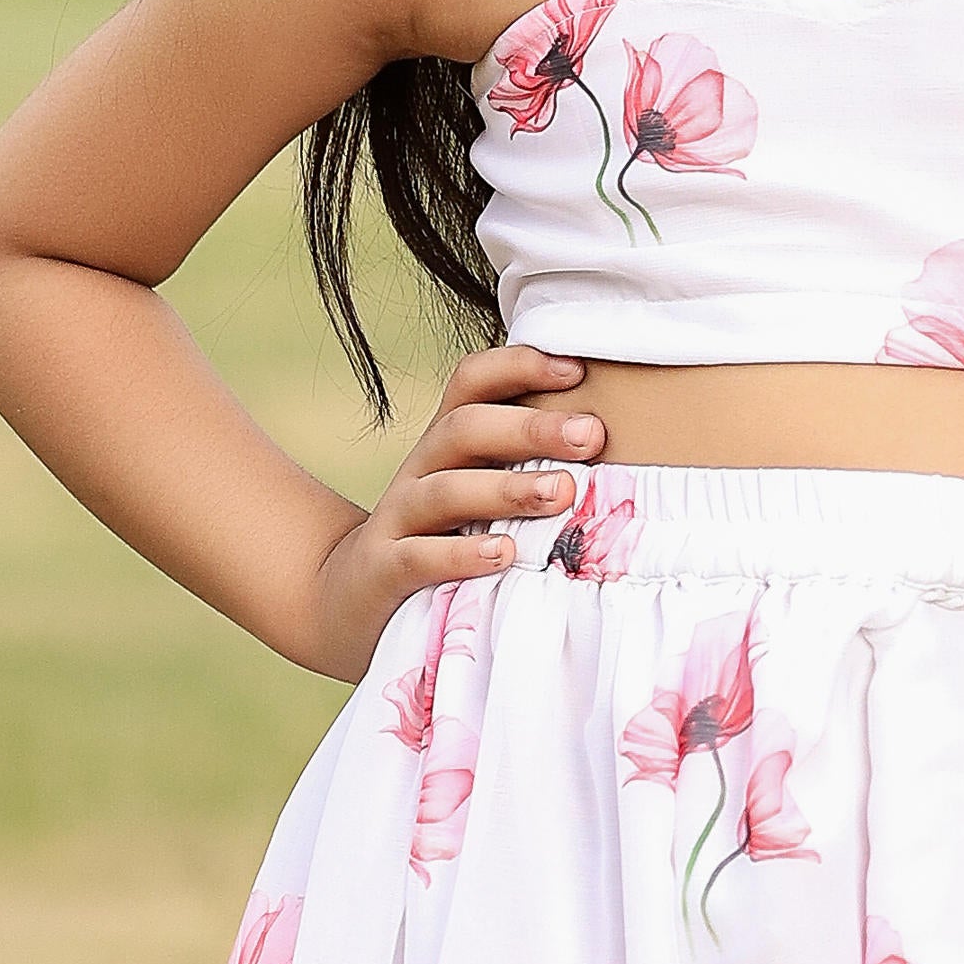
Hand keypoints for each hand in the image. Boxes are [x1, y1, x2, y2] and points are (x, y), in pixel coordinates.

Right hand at [299, 343, 601, 682]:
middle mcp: (421, 470)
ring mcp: (399, 519)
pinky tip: (503, 554)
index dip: (520, 366)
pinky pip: (418, 556)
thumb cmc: (441, 539)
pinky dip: (460, 554)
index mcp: (448, 444)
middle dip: (532, 428)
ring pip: (446, 490)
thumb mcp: (479, 493)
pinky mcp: (383, 570)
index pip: (472, 383)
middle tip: (593, 435)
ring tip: (564, 493)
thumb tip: (617, 444)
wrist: (347, 598)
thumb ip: (528, 466)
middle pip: (466, 428)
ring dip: (508, 488)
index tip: (579, 369)